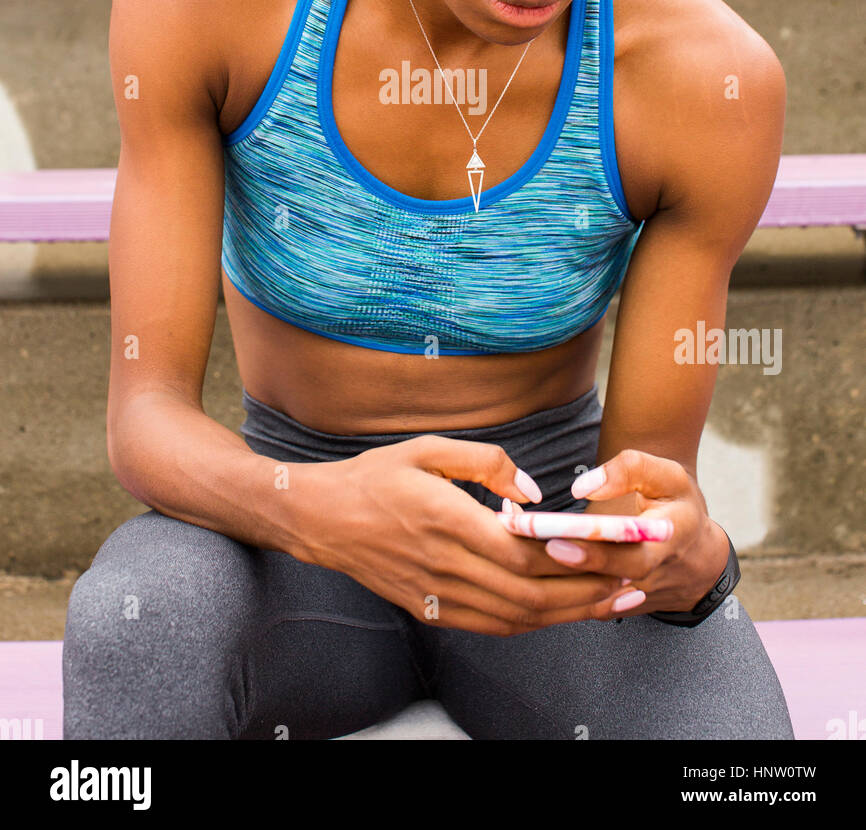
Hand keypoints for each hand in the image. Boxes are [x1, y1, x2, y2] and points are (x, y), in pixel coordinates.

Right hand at [288, 436, 639, 635]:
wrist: (321, 519)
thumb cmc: (375, 476)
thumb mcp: (427, 448)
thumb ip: (485, 463)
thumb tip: (533, 491)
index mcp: (446, 521)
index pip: (524, 550)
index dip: (573, 555)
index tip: (614, 549)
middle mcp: (445, 566)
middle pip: (530, 592)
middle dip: (588, 591)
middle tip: (632, 582)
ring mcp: (437, 595)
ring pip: (516, 616)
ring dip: (568, 614)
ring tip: (611, 603)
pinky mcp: (431, 610)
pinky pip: (491, 625)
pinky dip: (532, 622)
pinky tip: (559, 612)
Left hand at [511, 449, 729, 618]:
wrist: (697, 554)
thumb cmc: (677, 506)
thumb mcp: (667, 476)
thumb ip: (629, 470)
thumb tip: (584, 487)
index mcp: (668, 541)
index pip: (631, 554)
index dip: (594, 551)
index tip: (558, 540)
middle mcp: (652, 576)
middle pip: (606, 582)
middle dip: (564, 567)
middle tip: (527, 548)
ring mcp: (635, 597)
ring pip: (591, 597)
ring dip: (554, 580)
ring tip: (516, 553)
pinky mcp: (618, 607)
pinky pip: (586, 602)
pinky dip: (556, 588)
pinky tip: (524, 567)